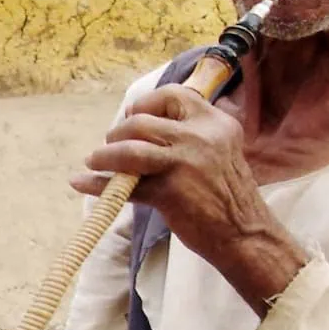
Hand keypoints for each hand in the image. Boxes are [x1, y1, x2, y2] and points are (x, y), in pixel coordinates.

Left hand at [71, 85, 305, 310]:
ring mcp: (186, 163)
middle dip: (119, 132)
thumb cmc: (228, 194)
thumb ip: (191, 134)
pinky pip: (126, 186)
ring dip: (104, 155)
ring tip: (94, 161)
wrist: (246, 234)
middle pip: (142, 122)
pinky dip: (97, 184)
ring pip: (130, 148)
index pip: (172, 95)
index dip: (145, 104)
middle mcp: (201, 137)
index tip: (133, 116)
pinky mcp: (171, 191)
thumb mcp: (220, 150)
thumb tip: (141, 123)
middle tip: (111, 146)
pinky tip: (82, 182)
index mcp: (215, 123)